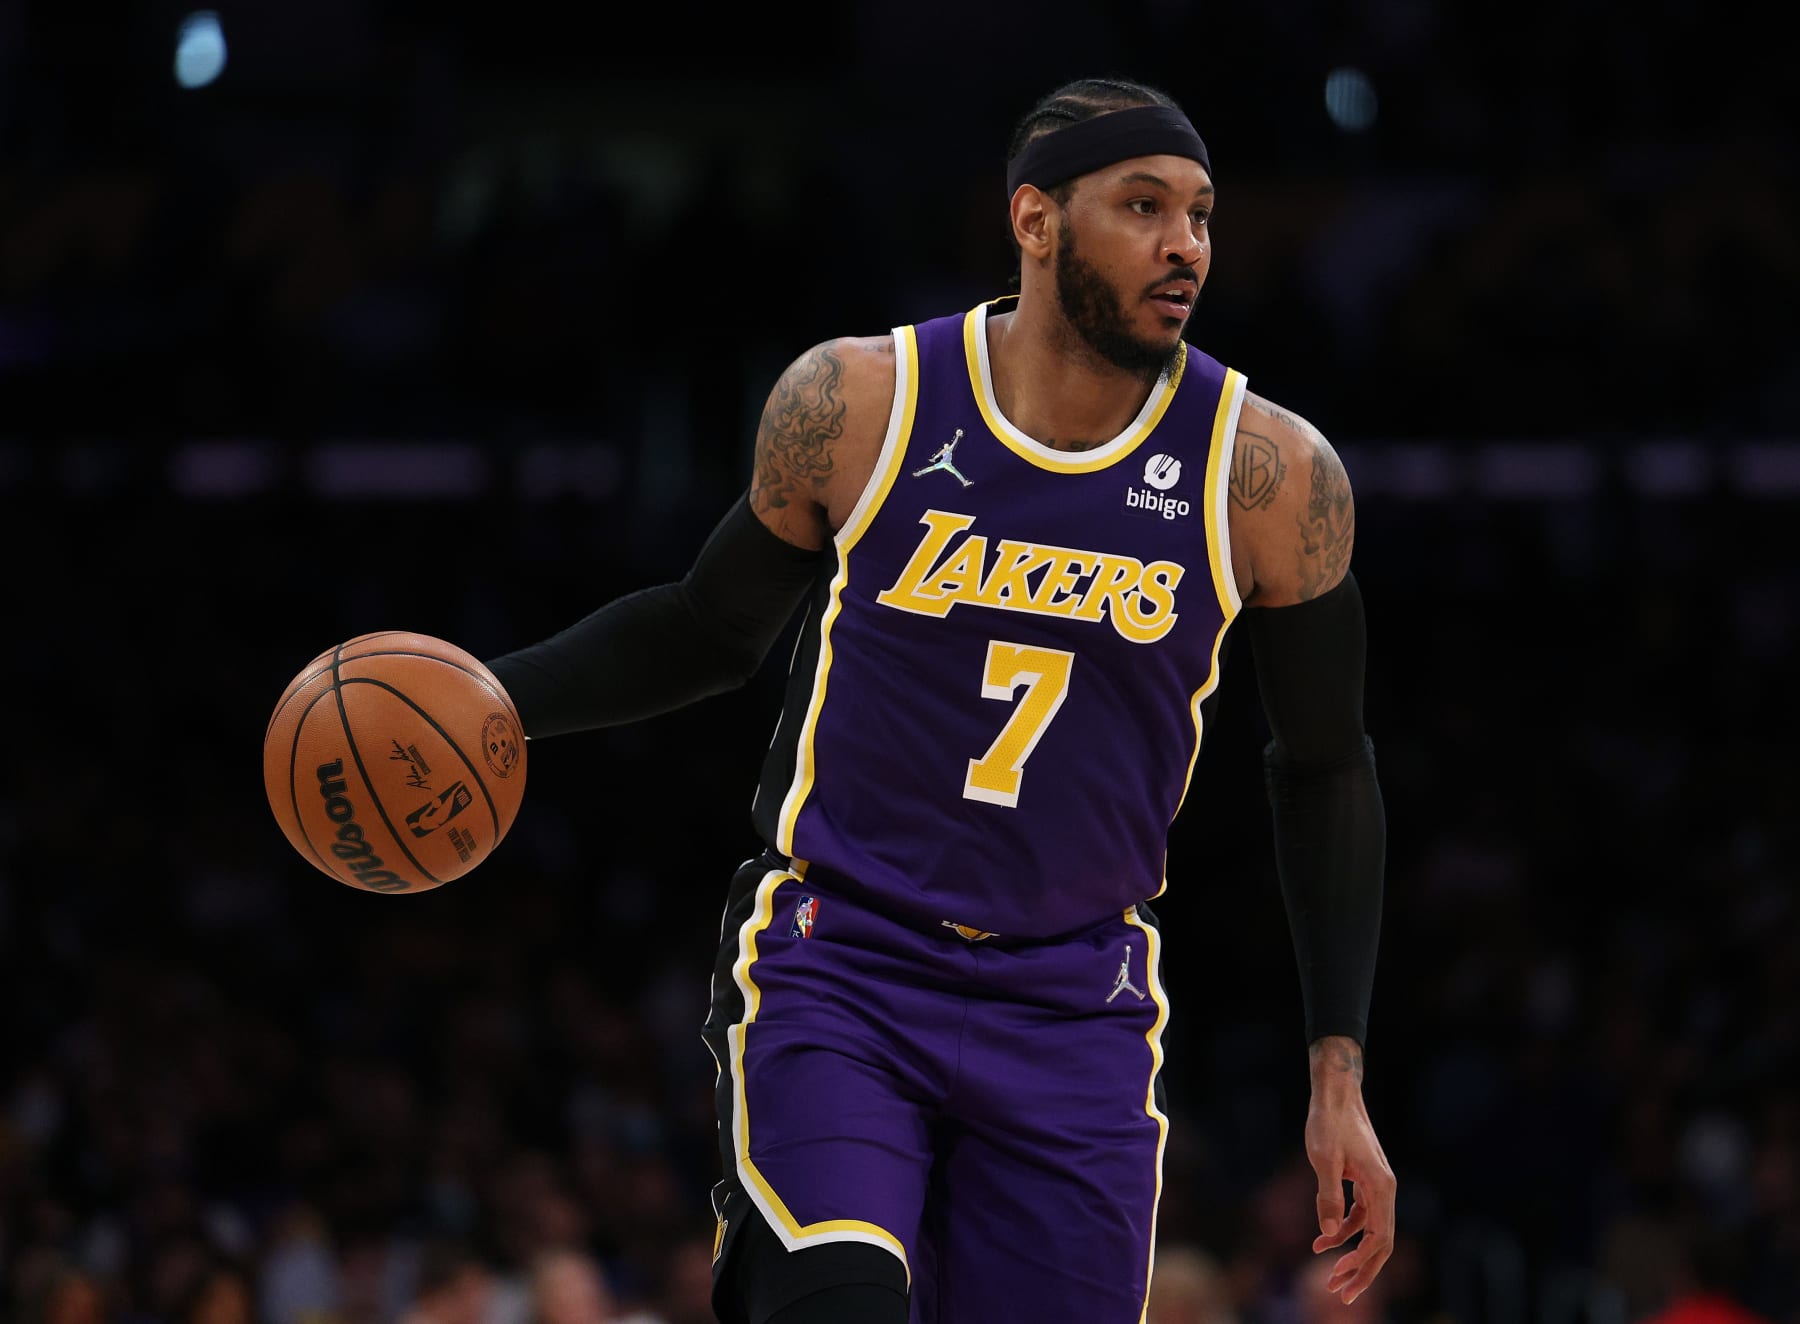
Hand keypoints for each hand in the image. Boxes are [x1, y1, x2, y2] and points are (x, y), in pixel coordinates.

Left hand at [1305, 1036, 1395, 1304]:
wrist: (1335, 1093)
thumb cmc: (1329, 1123)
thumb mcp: (1323, 1160)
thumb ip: (1328, 1197)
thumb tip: (1327, 1233)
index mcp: (1381, 1188)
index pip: (1379, 1239)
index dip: (1363, 1266)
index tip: (1342, 1285)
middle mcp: (1385, 1190)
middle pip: (1380, 1242)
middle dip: (1361, 1270)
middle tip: (1340, 1294)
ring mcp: (1376, 1185)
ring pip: (1370, 1231)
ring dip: (1350, 1253)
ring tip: (1327, 1275)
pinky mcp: (1364, 1181)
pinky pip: (1360, 1215)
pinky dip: (1343, 1229)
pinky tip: (1322, 1239)